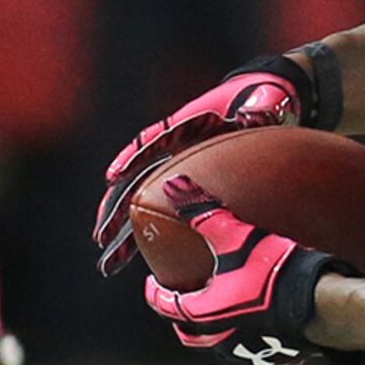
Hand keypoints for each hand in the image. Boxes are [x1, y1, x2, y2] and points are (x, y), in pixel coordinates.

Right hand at [92, 54, 328, 274]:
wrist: (263, 104)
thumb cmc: (259, 102)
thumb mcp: (261, 102)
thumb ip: (257, 108)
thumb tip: (256, 114)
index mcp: (185, 127)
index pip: (150, 142)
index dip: (131, 158)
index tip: (113, 176)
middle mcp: (171, 149)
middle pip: (136, 182)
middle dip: (116, 212)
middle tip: (101, 240)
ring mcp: (174, 168)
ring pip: (141, 204)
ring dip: (124, 233)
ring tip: (110, 262)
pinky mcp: (184, 184)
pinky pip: (161, 212)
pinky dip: (146, 233)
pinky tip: (133, 258)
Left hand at [140, 184, 333, 364]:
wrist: (318, 304)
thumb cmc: (270, 273)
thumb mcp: (233, 236)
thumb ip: (202, 212)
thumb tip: (174, 185)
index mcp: (201, 313)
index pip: (165, 303)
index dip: (155, 291)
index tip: (153, 283)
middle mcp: (219, 338)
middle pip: (190, 333)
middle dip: (183, 318)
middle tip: (184, 304)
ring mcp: (248, 350)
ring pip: (221, 347)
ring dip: (216, 333)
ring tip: (221, 318)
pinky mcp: (275, 355)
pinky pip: (259, 354)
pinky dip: (254, 343)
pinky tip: (263, 335)